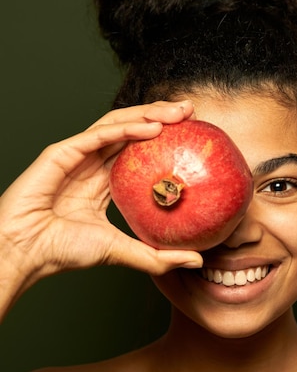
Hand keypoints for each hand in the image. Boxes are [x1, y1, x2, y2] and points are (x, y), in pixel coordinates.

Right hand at [0, 101, 202, 317]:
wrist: (24, 253)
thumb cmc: (61, 251)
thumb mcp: (120, 251)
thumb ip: (156, 256)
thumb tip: (196, 259)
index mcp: (102, 180)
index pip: (137, 149)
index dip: (164, 138)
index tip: (193, 134)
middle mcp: (91, 162)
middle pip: (131, 129)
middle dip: (161, 115)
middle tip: (191, 111)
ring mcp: (76, 154)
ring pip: (116, 124)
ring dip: (148, 114)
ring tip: (177, 112)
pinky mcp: (61, 152)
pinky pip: (98, 135)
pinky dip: (126, 129)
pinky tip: (152, 128)